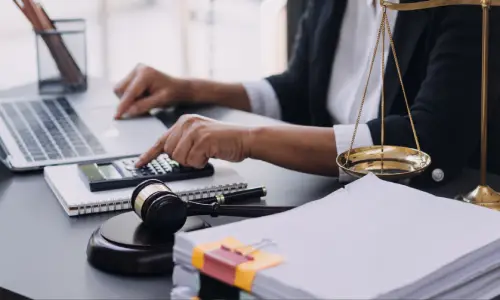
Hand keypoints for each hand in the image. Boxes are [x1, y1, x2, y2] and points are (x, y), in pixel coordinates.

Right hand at [113, 64, 189, 118]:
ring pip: (120, 90)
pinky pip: (124, 89)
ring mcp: (135, 70)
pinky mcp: (133, 75)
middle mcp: (138, 69)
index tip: (117, 116)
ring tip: (146, 100)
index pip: (130, 92)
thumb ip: (144, 105)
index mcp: (145, 73)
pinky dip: (131, 96)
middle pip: (120, 90)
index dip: (123, 105)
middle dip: (127, 101)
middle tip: (144, 106)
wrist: (179, 88)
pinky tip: (143, 96)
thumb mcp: (160, 101)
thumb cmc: (173, 93)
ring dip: (129, 99)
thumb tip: (128, 111)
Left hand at [136, 114, 252, 167]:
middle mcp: (187, 123)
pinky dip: (202, 163)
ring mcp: (194, 130)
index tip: (139, 163)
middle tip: (199, 154)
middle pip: (170, 153)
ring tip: (206, 153)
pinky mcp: (203, 139)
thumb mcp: (200, 137)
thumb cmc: (225, 141)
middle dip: (184, 159)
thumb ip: (184, 142)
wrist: (245, 138)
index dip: (149, 154)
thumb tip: (171, 154)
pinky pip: (193, 161)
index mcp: (184, 121)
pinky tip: (211, 154)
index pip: (162, 140)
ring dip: (193, 162)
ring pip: (179, 158)